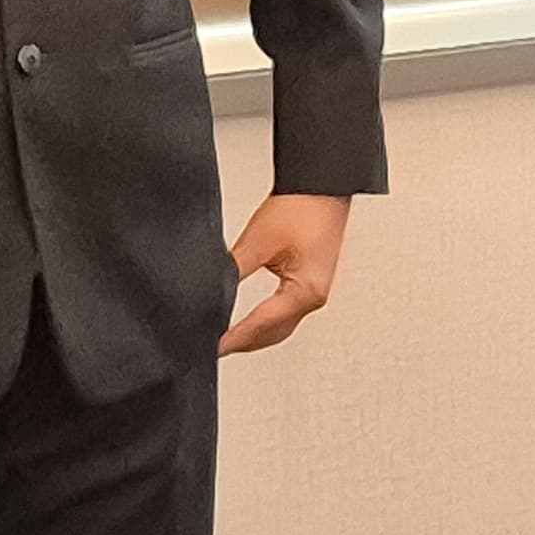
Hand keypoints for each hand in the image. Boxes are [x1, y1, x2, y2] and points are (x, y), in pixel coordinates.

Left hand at [219, 192, 350, 355]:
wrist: (323, 185)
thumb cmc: (302, 206)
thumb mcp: (258, 241)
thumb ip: (232, 270)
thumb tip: (210, 292)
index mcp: (305, 292)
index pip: (260, 325)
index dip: (233, 338)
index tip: (212, 347)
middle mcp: (315, 297)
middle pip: (274, 334)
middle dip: (244, 343)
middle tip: (216, 349)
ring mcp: (317, 291)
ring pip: (282, 327)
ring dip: (256, 335)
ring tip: (229, 339)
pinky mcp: (313, 281)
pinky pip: (289, 313)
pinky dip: (268, 322)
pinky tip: (254, 321)